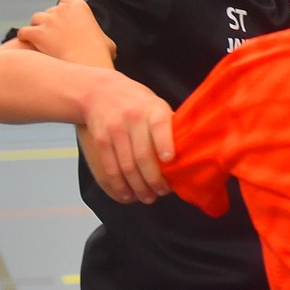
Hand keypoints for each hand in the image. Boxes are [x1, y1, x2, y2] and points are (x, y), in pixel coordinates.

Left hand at [16, 0, 115, 67]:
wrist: (85, 63)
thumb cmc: (99, 54)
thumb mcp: (106, 40)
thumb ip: (99, 35)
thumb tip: (102, 43)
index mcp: (80, 7)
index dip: (65, 8)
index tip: (67, 18)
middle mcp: (62, 10)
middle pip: (50, 10)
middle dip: (51, 20)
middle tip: (54, 34)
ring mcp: (48, 21)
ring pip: (36, 18)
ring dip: (38, 27)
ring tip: (41, 39)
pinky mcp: (36, 33)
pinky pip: (24, 32)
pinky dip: (25, 37)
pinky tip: (29, 45)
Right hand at [75, 77, 174, 203]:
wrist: (99, 91)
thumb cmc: (137, 103)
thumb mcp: (156, 105)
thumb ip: (170, 126)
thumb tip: (190, 153)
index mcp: (153, 109)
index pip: (159, 125)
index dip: (164, 143)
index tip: (170, 160)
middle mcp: (132, 119)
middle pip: (142, 155)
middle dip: (153, 179)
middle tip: (162, 192)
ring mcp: (114, 130)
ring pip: (126, 166)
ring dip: (138, 187)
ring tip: (148, 197)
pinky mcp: (101, 141)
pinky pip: (109, 169)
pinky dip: (119, 186)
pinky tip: (127, 195)